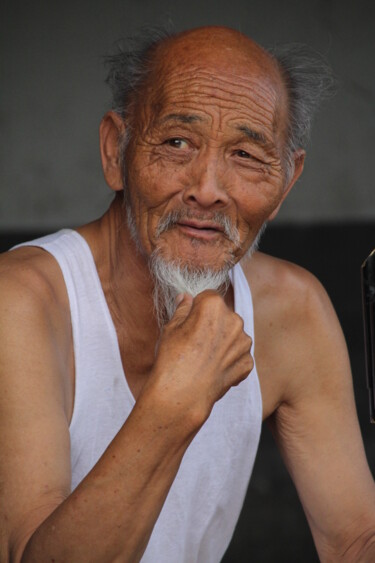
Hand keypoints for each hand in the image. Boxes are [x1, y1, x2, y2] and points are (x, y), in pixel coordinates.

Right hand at [149, 291, 252, 427]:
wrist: (181, 394)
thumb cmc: (172, 358)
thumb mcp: (171, 328)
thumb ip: (182, 309)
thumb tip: (185, 298)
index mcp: (214, 306)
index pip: (208, 297)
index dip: (197, 309)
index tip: (189, 322)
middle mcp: (234, 320)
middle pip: (223, 316)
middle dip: (212, 325)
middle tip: (195, 342)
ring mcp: (243, 343)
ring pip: (233, 335)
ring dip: (222, 342)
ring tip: (203, 358)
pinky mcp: (247, 363)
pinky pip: (238, 356)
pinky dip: (228, 361)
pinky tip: (212, 369)